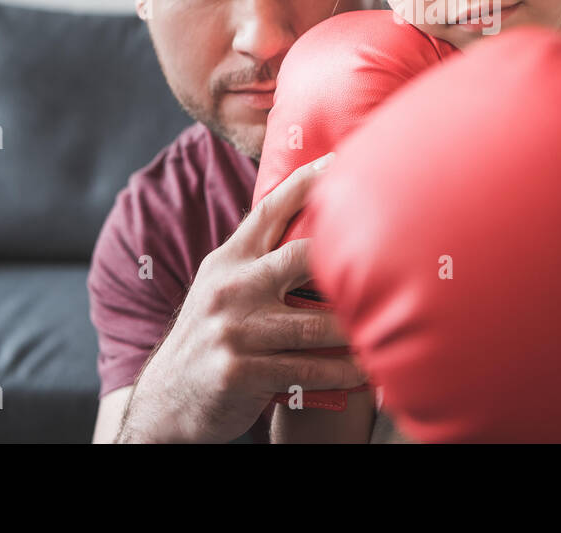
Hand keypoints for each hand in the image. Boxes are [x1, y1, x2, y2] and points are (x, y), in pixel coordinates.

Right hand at [117, 155, 366, 442]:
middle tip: (392, 252)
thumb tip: (309, 228)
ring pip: (316, 324)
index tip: (340, 157)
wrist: (166, 402)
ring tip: (393, 329)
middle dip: (346, 255)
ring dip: (358, 330)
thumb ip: (257, 262)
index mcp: (227, 261)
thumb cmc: (211, 341)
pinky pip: (308, 368)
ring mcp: (234, 329)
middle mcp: (230, 287)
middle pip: (301, 255)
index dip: (306, 181)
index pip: (269, 210)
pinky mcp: (241, 370)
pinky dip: (344, 373)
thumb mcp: (220, 290)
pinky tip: (369, 373)